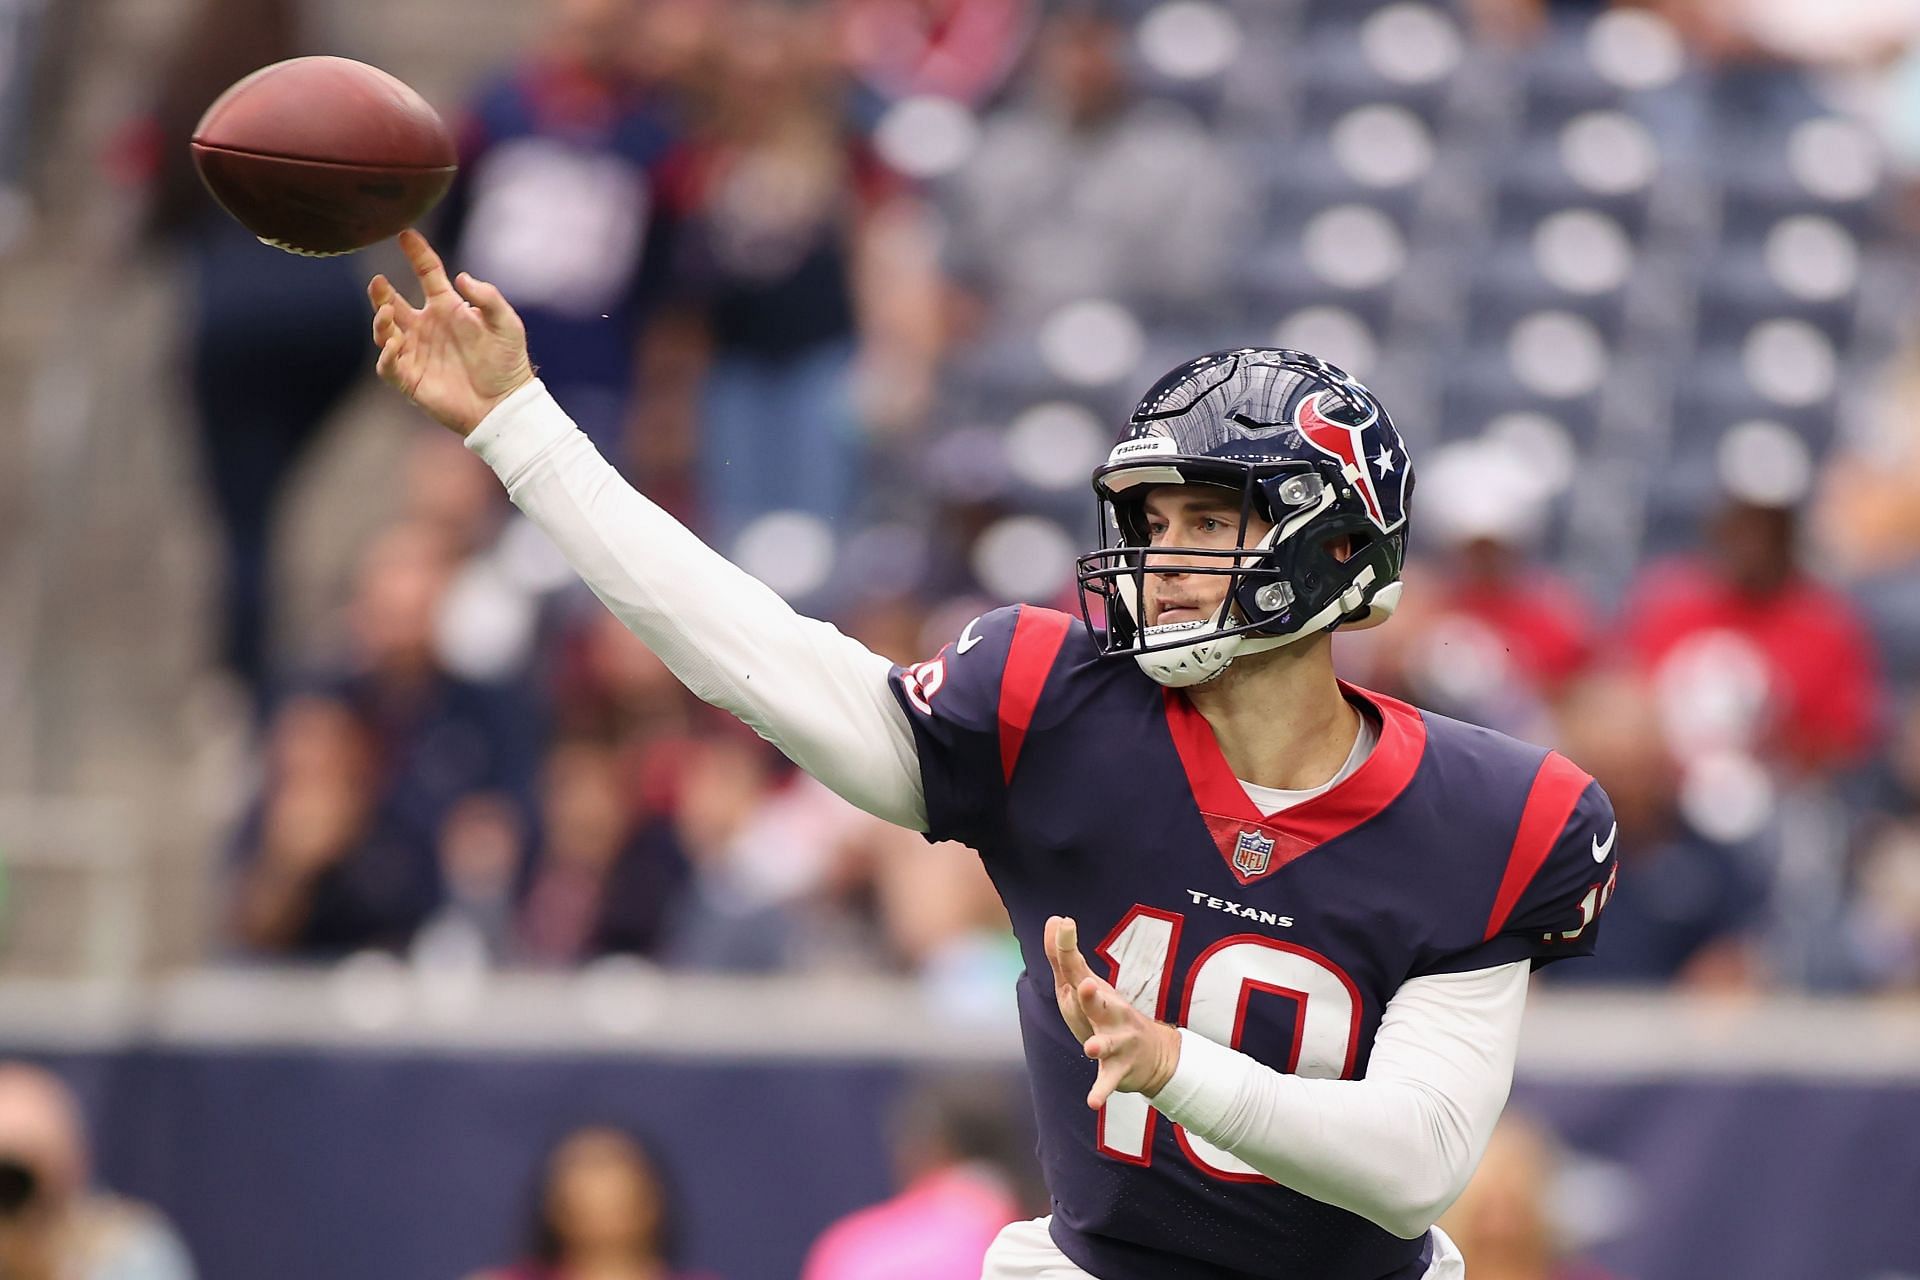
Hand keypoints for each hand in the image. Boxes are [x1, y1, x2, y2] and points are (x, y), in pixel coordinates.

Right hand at [369, 230, 533, 435]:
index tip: (405, 234)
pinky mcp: (411, 379)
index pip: (427, 273)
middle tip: (377, 282)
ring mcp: (416, 352)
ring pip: (385, 332)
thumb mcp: (506, 324)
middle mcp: (427, 327)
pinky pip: (389, 365)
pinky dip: (386, 354)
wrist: (506, 404)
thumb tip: (461, 277)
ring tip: (387, 312)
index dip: (416, 253)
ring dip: (381, 321)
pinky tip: (393, 344)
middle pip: (393, 302)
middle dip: (381, 292)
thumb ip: (488, 298)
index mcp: (448, 308)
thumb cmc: (508, 363)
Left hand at [1045, 915, 1182, 1108]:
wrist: (1154, 1055)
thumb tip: (1054, 918)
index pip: (1077, 969)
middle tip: (1085, 984)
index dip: (1067, 949)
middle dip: (1091, 996)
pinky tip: (1092, 1103)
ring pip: (1107, 1044)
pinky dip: (1101, 1092)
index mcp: (1096, 995)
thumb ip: (1066, 956)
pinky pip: (1108, 1082)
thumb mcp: (1088, 986)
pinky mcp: (1119, 1070)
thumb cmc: (1111, 1016)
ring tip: (1090, 1049)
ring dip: (1099, 1045)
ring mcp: (1117, 1042)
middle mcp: (1110, 1014)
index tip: (1062, 922)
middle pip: (1098, 1003)